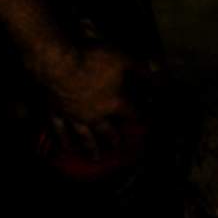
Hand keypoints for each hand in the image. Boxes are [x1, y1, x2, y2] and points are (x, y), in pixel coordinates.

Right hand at [38, 44, 137, 161]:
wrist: (60, 63)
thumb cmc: (94, 59)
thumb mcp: (124, 59)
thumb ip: (142, 68)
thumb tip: (161, 73)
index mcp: (114, 102)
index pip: (131, 112)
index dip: (140, 116)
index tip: (144, 122)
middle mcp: (95, 114)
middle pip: (107, 130)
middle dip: (114, 138)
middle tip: (118, 147)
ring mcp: (74, 116)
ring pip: (84, 135)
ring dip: (90, 147)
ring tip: (95, 157)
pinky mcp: (56, 112)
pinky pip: (59, 130)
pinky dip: (62, 140)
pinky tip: (64, 149)